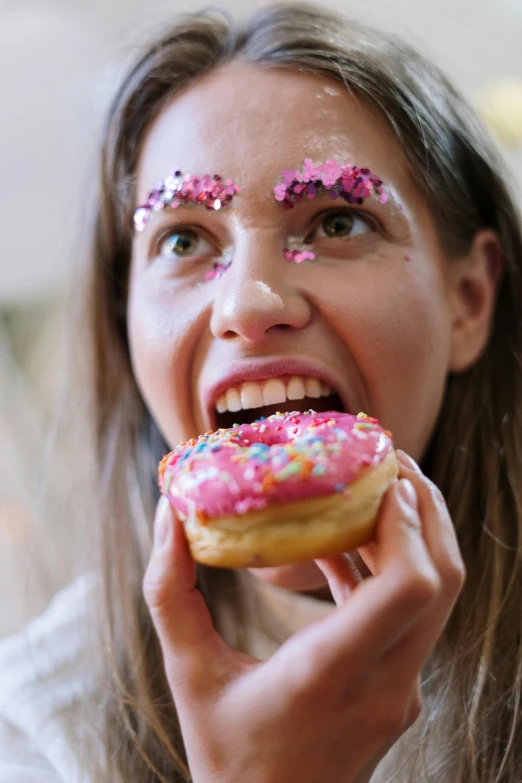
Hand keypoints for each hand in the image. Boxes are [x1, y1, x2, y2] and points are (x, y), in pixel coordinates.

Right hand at [143, 451, 464, 782]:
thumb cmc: (225, 753)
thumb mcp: (187, 672)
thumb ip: (172, 591)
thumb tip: (169, 513)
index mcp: (330, 672)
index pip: (408, 587)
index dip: (406, 523)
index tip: (382, 478)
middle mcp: (383, 682)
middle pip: (442, 581)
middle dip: (424, 508)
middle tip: (388, 460)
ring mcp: (400, 691)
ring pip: (440, 597)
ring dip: (417, 534)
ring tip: (376, 487)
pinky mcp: (400, 691)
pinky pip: (413, 616)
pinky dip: (392, 569)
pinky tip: (347, 542)